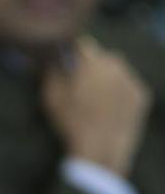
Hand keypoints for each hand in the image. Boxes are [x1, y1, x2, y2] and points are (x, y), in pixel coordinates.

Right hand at [41, 36, 151, 176]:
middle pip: (101, 58)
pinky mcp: (142, 94)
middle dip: (91, 68)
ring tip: (97, 102)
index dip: (72, 55)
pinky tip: (110, 110)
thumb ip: (50, 73)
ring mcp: (131, 79)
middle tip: (81, 89)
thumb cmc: (71, 121)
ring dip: (107, 80)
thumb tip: (51, 60)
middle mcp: (116, 64)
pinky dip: (119, 93)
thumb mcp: (50, 97)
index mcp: (92, 62)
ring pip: (117, 71)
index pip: (82, 45)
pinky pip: (128, 86)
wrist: (100, 147)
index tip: (67, 67)